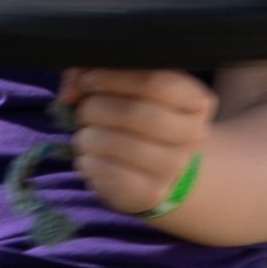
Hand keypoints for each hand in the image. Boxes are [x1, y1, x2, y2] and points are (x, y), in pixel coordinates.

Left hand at [58, 66, 214, 216]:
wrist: (159, 171)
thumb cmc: (137, 119)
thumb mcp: (125, 87)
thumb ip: (92, 74)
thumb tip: (71, 92)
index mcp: (195, 100)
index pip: (155, 81)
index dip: (113, 78)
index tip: (87, 80)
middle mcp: (193, 134)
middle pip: (136, 113)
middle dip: (97, 108)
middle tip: (84, 111)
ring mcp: (174, 167)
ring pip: (119, 144)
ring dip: (89, 136)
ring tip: (86, 136)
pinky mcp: (151, 193)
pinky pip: (110, 174)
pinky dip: (89, 163)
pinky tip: (90, 159)